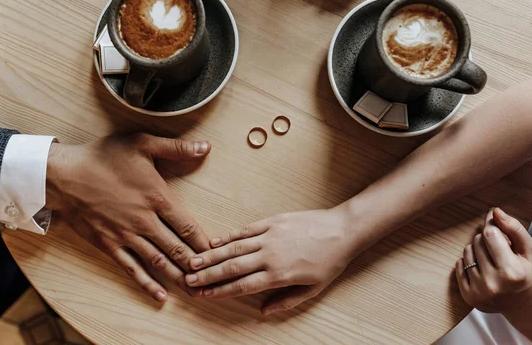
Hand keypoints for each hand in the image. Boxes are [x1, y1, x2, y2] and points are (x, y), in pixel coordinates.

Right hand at [46, 133, 210, 302]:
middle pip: (178, 249)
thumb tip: (206, 147)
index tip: (218, 253)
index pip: (189, 226)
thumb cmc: (103, 157)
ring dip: (178, 277)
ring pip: (158, 262)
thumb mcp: (142, 144)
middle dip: (197, 266)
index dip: (205, 243)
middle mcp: (145, 221)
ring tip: (195, 291)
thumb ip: (176, 148)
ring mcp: (126, 236)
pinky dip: (147, 283)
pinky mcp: (109, 245)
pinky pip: (132, 268)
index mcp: (157, 197)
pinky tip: (160, 296)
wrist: (63, 175)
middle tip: (212, 279)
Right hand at [184, 209, 356, 314]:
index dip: (220, 291)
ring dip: (212, 255)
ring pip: (235, 247)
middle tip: (188, 279)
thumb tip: (263, 311)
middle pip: (232, 267)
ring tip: (193, 261)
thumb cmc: (330, 262)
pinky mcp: (273, 221)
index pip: (242, 285)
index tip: (204, 295)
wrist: (343, 231)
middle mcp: (270, 255)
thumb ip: (286, 301)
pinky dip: (230, 235)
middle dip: (208, 274)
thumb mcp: (313, 289)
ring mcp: (270, 236)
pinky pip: (247, 229)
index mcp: (278, 274)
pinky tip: (216, 241)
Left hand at [455, 207, 531, 317]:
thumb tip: (494, 211)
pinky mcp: (467, 296)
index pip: (490, 235)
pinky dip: (468, 262)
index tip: (494, 222)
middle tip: (498, 249)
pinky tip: (482, 269)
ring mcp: (478, 291)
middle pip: (477, 241)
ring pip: (466, 251)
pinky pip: (458, 265)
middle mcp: (492, 283)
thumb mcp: (529, 251)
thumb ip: (514, 228)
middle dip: (487, 239)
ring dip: (476, 250)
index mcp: (511, 272)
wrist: (525, 306)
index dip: (491, 225)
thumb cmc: (528, 274)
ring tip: (491, 260)